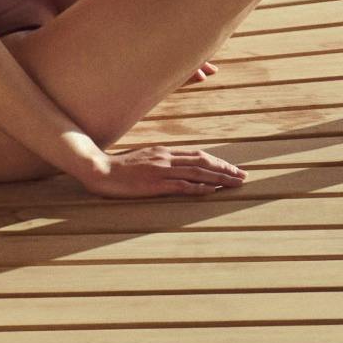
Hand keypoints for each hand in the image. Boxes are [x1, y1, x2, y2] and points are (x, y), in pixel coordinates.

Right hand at [68, 140, 244, 198]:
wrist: (100, 169)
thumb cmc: (120, 167)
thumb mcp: (144, 159)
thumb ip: (162, 161)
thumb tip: (178, 167)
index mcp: (165, 152)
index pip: (198, 155)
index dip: (217, 162)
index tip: (232, 168)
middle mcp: (167, 158)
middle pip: (203, 162)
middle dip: (225, 169)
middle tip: (242, 176)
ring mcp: (161, 170)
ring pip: (197, 172)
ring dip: (219, 178)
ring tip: (235, 183)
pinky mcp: (154, 183)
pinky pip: (181, 185)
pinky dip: (199, 187)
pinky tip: (212, 190)